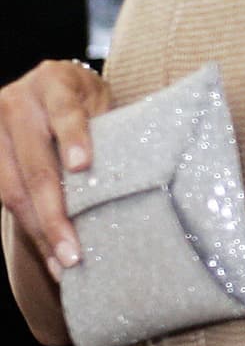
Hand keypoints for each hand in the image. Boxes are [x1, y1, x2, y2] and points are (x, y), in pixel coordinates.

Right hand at [0, 60, 112, 273]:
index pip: (65, 112)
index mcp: (53, 81)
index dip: (74, 139)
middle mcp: (18, 103)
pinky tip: (48, 254)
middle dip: (55, 213)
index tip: (82, 166)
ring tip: (63, 264)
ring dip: (40, 232)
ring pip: (14, 191)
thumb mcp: (99, 97)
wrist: (49, 85)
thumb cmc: (84, 96)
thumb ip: (105, 126)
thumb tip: (131, 177)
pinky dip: (30, 229)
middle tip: (75, 252)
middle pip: (36, 165)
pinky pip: (7, 200)